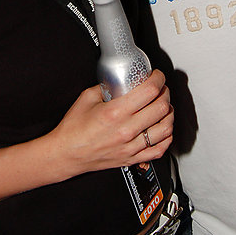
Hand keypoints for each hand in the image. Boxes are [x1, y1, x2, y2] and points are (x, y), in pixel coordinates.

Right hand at [51, 70, 172, 176]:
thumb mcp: (86, 98)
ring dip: (169, 114)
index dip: (158, 79)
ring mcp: (131, 146)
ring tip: (164, 107)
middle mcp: (126, 130)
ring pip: (165, 129)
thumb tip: (118, 80)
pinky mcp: (132, 158)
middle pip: (161, 108)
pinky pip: (159, 149)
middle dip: (165, 93)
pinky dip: (166, 137)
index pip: (149, 91)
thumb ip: (106, 87)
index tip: (157, 76)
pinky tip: (163, 129)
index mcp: (115, 112)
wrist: (67, 154)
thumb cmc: (73, 130)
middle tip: (161, 89)